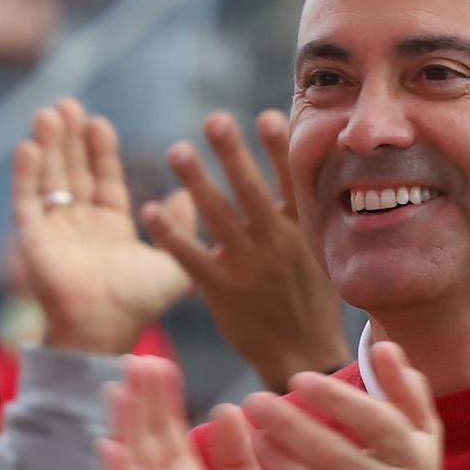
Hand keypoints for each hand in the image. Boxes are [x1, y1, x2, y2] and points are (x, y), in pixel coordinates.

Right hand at [11, 99, 190, 355]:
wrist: (106, 326)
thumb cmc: (140, 303)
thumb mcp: (174, 260)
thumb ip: (182, 226)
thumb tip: (191, 196)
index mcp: (111, 229)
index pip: (103, 179)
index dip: (100, 150)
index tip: (99, 122)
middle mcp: (80, 227)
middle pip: (72, 172)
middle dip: (70, 139)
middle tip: (68, 105)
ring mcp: (54, 232)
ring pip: (48, 179)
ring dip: (47, 146)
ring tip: (49, 113)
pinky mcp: (33, 240)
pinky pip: (25, 201)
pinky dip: (24, 174)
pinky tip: (28, 146)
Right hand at [101, 356, 289, 469]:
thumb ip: (239, 464)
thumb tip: (227, 411)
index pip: (169, 438)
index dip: (161, 402)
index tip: (158, 364)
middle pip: (147, 445)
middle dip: (141, 404)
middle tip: (137, 358)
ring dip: (124, 430)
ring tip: (120, 390)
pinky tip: (113, 450)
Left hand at [144, 111, 348, 391]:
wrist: (301, 355)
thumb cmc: (310, 301)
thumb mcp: (318, 254)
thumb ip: (302, 216)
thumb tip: (293, 173)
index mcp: (301, 231)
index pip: (291, 182)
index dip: (278, 149)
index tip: (265, 115)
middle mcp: (275, 244)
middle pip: (251, 191)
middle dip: (232, 153)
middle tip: (213, 120)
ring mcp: (248, 267)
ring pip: (219, 217)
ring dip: (196, 182)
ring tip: (178, 150)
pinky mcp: (222, 290)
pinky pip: (191, 257)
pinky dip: (170, 233)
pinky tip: (151, 210)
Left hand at [237, 343, 463, 469]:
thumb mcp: (423, 446)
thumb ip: (406, 395)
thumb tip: (386, 346)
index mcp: (410, 458)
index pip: (375, 421)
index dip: (337, 398)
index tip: (298, 379)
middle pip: (336, 454)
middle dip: (292, 425)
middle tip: (254, 401)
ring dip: (281, 464)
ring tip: (251, 438)